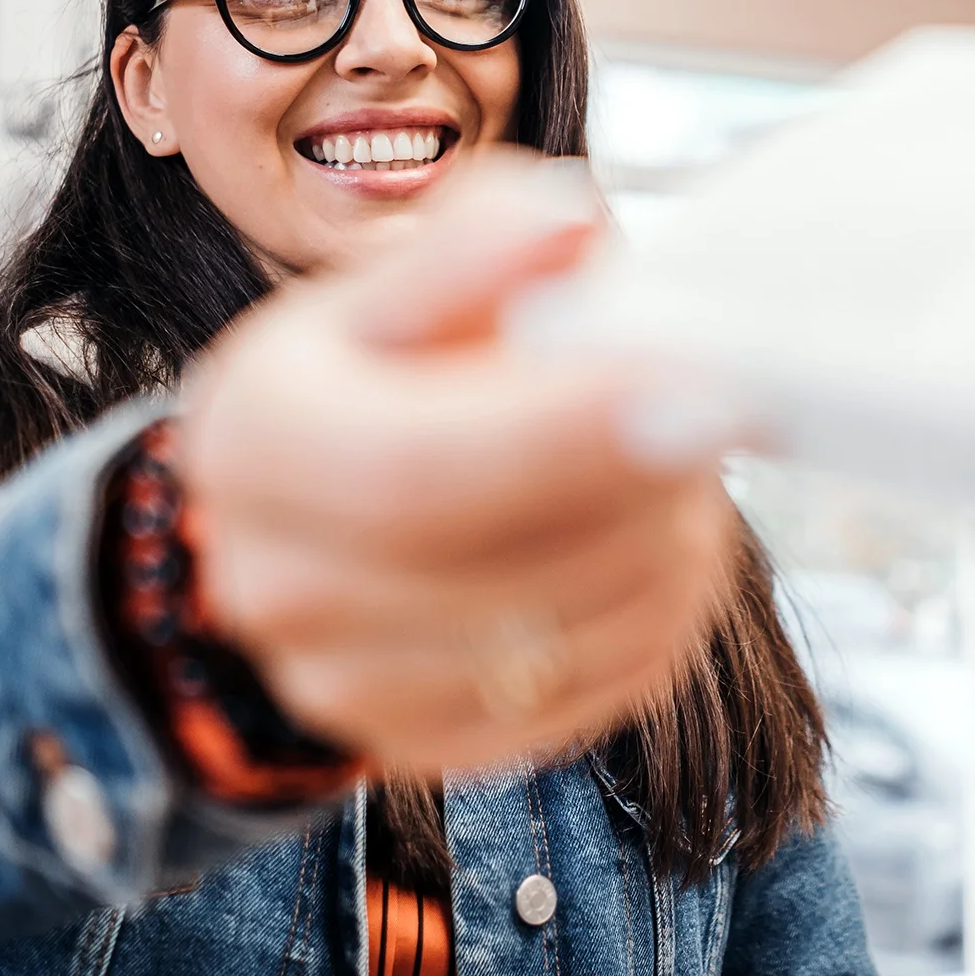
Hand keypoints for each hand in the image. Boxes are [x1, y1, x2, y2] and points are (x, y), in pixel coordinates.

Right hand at [174, 154, 741, 772]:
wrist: (323, 506)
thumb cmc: (388, 368)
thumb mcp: (404, 277)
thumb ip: (481, 241)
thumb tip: (569, 227)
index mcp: (255, 437)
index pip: (413, 469)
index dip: (565, 438)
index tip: (696, 385)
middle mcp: (272, 582)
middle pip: (502, 568)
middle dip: (643, 489)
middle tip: (719, 408)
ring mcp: (342, 685)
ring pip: (567, 643)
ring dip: (667, 550)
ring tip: (682, 465)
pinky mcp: (428, 747)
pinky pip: (595, 694)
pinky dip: (662, 615)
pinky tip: (661, 540)